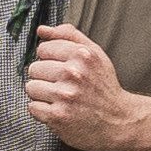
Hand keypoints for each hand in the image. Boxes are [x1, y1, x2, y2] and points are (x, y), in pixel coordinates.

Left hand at [21, 26, 142, 150]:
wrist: (119, 121)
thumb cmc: (104, 87)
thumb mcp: (95, 54)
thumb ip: (68, 36)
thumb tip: (42, 30)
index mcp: (82, 54)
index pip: (43, 49)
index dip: (51, 60)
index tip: (64, 69)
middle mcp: (73, 73)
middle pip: (34, 68)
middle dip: (45, 78)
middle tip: (64, 86)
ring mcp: (65, 95)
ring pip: (31, 88)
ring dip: (43, 95)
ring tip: (61, 99)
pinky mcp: (57, 116)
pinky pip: (33, 107)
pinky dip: (43, 111)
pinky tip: (59, 110)